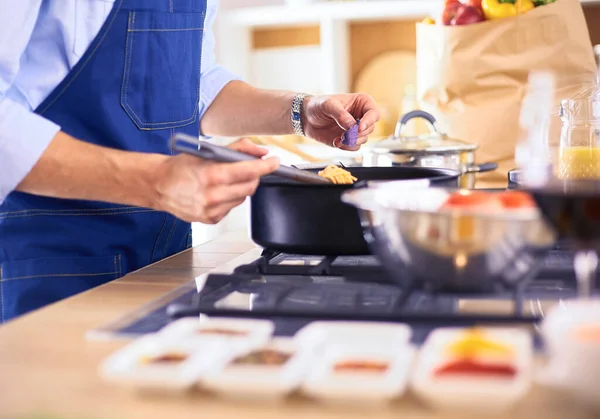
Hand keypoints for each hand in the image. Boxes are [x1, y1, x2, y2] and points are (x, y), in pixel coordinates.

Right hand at [153, 138, 278, 223]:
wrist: (159, 185)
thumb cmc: (180, 167)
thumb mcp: (206, 151)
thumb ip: (236, 149)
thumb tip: (260, 151)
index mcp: (211, 175)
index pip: (247, 171)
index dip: (265, 166)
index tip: (275, 162)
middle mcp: (211, 195)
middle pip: (250, 187)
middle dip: (254, 176)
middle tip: (250, 169)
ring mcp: (211, 210)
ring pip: (242, 198)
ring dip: (241, 188)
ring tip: (226, 180)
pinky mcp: (210, 219)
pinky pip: (231, 208)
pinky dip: (230, 198)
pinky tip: (217, 192)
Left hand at [302, 93, 379, 150]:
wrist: (306, 117)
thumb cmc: (318, 105)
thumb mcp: (328, 105)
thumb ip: (340, 115)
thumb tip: (351, 126)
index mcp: (362, 103)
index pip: (373, 113)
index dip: (368, 121)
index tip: (358, 128)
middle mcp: (362, 116)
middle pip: (370, 128)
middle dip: (358, 134)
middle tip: (344, 134)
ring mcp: (356, 129)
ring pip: (363, 139)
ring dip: (351, 141)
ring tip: (338, 139)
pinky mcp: (350, 139)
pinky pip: (354, 147)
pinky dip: (346, 147)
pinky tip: (336, 141)